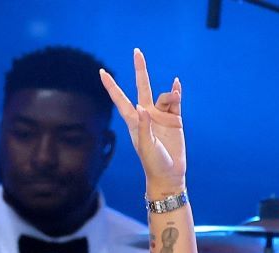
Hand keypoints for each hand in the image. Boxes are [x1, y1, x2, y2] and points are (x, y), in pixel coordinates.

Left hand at [99, 49, 185, 192]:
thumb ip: (143, 127)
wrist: (169, 174)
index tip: (101, 72)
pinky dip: (176, 91)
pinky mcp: (174, 119)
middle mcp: (146, 115)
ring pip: (163, 95)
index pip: (120, 99)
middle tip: (137, 51)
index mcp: (134, 121)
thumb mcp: (146, 146)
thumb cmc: (153, 163)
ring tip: (175, 98)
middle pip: (141, 87)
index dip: (111, 86)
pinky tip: (177, 84)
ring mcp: (160, 116)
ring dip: (170, 93)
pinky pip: (175, 100)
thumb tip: (141, 107)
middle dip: (140, 70)